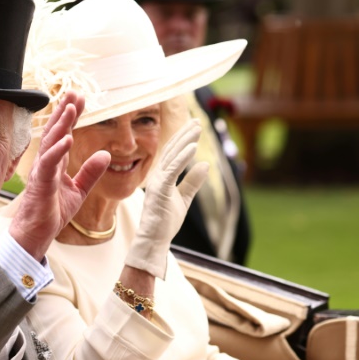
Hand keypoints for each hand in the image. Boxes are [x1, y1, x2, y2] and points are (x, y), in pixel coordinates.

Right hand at [10, 91, 109, 260]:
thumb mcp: (79, 191)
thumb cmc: (52, 212)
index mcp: (56, 163)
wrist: (36, 233)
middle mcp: (47, 163)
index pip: (64, 134)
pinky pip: (49, 164)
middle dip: (64, 112)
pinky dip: (58, 150)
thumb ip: (91, 173)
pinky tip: (68, 139)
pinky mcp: (41, 184)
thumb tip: (106, 155)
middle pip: (55, 132)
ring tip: (70, 109)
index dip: (72, 116)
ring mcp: (42, 172)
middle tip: (74, 93)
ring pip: (50, 143)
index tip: (80, 99)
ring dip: (61, 125)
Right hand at [124, 119, 207, 278]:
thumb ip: (193, 181)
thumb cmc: (165, 222)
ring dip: (185, 141)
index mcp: (162, 177)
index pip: (173, 154)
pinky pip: (172, 170)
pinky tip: (193, 147)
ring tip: (197, 128)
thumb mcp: (184, 199)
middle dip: (185, 134)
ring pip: (172, 156)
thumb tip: (205, 164)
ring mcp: (157, 182)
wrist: (154, 239)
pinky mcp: (159, 189)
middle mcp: (157, 176)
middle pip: (172, 150)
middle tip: (197, 120)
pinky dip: (183, 157)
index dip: (184, 139)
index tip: (194, 127)